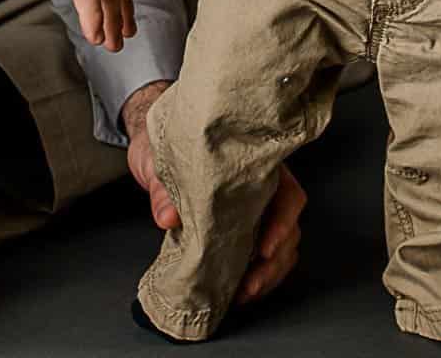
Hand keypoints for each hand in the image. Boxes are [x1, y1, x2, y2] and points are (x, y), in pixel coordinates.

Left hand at [124, 81, 303, 304]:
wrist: (151, 149)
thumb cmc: (163, 147)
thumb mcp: (158, 160)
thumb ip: (164, 187)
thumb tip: (168, 217)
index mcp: (252, 163)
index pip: (285, 190)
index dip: (282, 221)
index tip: (265, 247)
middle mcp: (261, 186)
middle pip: (288, 224)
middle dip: (275, 259)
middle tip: (252, 283)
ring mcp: (255, 209)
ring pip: (283, 244)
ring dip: (270, 273)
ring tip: (246, 292)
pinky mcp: (242, 229)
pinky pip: (265, 255)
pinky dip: (260, 276)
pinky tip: (242, 290)